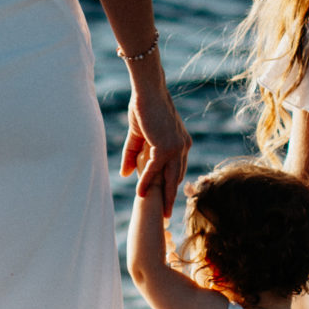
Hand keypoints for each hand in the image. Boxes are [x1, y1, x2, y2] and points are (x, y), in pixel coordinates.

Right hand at [120, 71, 190, 214]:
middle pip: (177, 178)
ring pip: (170, 178)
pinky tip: (140, 193)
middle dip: (172, 198)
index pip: (177, 170)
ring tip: (161, 215)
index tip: (167, 201)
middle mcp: (183, 147)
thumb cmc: (144, 108)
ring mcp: (177, 147)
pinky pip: (155, 169)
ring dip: (164, 197)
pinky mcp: (166, 146)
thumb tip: (124, 175)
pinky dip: (147, 182)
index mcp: (181, 143)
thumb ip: (132, 155)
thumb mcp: (138, 136)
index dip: (171, 186)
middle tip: (167, 216)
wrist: (149, 91)